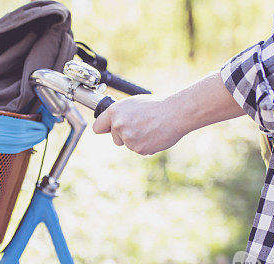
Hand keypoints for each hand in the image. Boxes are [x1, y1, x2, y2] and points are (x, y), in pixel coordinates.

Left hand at [91, 72, 244, 155]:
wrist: (175, 113)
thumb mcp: (134, 104)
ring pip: (128, 145)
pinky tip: (154, 135)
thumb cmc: (157, 106)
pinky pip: (139, 150)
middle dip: (125, 135)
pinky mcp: (138, 149)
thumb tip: (112, 124)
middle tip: (140, 125)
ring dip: (137, 140)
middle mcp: (118, 125)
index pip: (97, 127)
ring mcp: (128, 138)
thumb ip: (120, 114)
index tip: (108, 129)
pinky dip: (146, 145)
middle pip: (114, 139)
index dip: (104, 128)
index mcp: (115, 111)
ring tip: (150, 128)